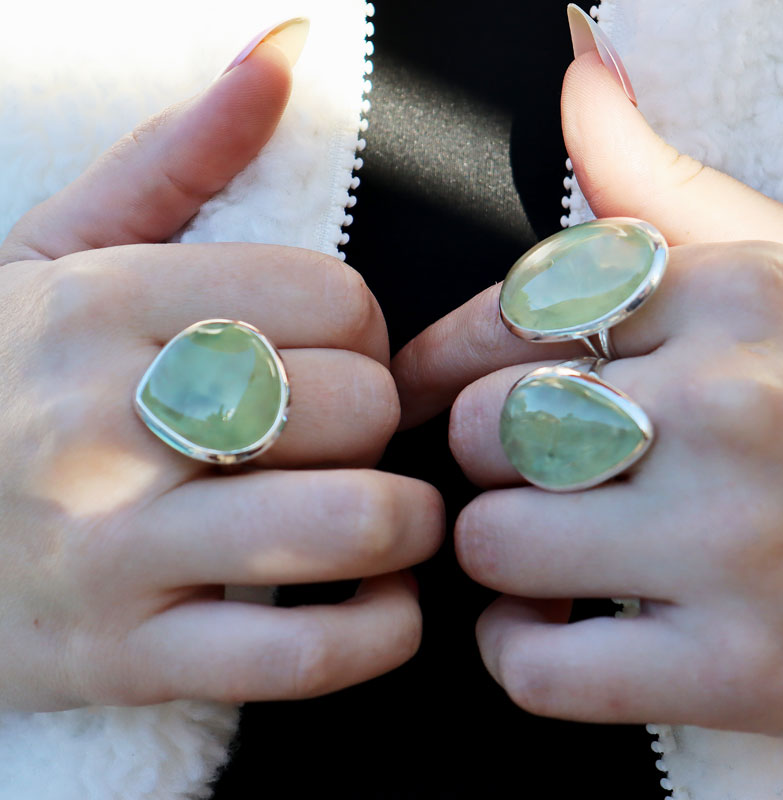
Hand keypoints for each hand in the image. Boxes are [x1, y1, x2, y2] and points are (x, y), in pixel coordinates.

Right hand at [0, 34, 442, 711]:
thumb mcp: (59, 254)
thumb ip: (180, 152)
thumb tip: (284, 48)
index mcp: (106, 307)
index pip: (333, 300)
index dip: (369, 334)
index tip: (344, 359)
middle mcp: (107, 423)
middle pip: (353, 407)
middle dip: (383, 426)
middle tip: (352, 440)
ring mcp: (114, 551)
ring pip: (345, 526)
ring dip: (405, 525)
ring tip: (386, 520)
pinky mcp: (126, 659)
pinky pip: (304, 656)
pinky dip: (379, 633)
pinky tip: (374, 604)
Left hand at [393, 51, 782, 734]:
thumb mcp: (774, 274)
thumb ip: (659, 182)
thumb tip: (582, 71)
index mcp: (733, 295)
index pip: (512, 311)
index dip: (442, 358)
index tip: (418, 387)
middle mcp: (735, 407)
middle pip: (486, 426)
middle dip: (489, 459)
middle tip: (539, 477)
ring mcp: (737, 543)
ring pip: (495, 539)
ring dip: (504, 553)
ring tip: (556, 553)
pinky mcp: (740, 670)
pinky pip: (537, 665)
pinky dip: (522, 653)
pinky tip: (566, 628)